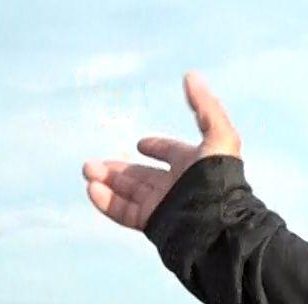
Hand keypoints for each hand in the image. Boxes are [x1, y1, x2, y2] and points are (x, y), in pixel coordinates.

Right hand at [82, 71, 241, 231]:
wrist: (218, 220)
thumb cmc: (220, 176)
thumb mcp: (219, 134)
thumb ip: (204, 105)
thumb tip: (191, 75)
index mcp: (194, 165)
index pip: (172, 155)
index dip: (158, 148)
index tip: (141, 144)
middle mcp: (178, 186)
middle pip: (142, 176)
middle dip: (117, 168)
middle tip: (92, 164)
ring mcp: (165, 207)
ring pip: (129, 193)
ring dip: (106, 181)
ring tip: (87, 171)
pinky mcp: (154, 224)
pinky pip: (126, 213)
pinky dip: (107, 202)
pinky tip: (92, 189)